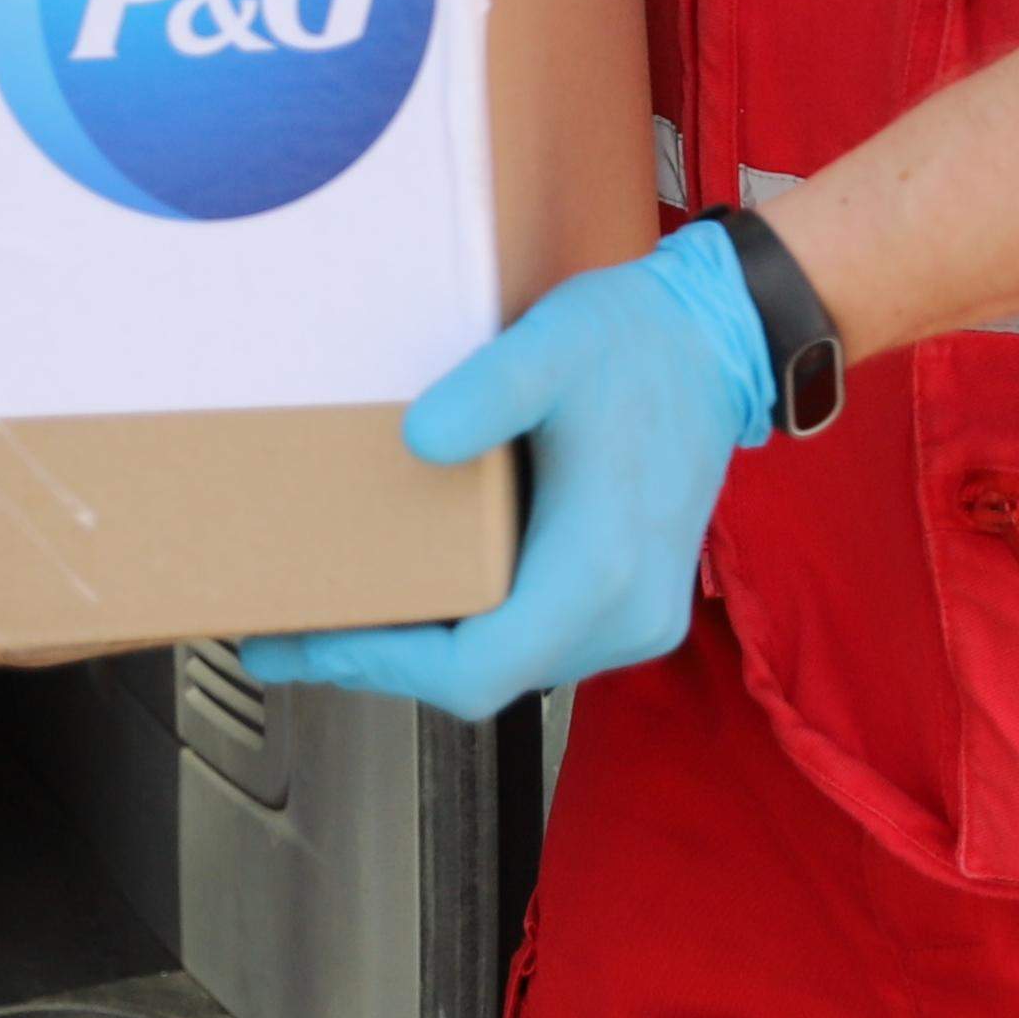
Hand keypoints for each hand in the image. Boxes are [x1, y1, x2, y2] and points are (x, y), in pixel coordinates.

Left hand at [236, 224, 774, 721]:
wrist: (722, 337)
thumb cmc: (640, 341)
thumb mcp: (555, 346)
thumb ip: (488, 391)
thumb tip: (418, 440)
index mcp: (600, 571)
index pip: (474, 671)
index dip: (382, 667)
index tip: (309, 643)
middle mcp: (626, 616)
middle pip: (484, 679)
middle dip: (388, 660)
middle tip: (296, 633)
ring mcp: (638, 617)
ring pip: (512, 666)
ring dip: (433, 648)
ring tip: (347, 615)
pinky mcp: (636, 602)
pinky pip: (540, 641)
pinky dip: (478, 627)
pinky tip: (425, 592)